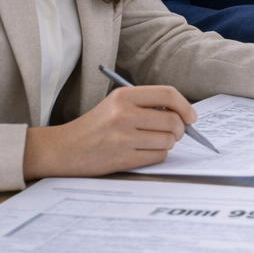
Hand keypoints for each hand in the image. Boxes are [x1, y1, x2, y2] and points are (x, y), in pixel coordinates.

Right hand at [23, 85, 193, 178]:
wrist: (62, 149)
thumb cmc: (95, 126)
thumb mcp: (116, 105)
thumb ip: (147, 105)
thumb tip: (184, 114)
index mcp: (123, 96)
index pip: (168, 94)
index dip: (185, 106)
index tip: (191, 117)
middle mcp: (123, 114)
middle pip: (173, 121)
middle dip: (179, 130)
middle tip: (173, 133)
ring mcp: (123, 137)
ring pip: (168, 140)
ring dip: (166, 144)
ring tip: (150, 142)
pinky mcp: (122, 158)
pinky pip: (158, 156)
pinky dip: (156, 155)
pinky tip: (142, 152)